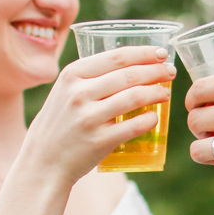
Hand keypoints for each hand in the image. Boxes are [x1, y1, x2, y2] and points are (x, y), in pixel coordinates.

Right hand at [22, 45, 174, 184]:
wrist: (43, 162)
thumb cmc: (60, 123)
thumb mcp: (65, 91)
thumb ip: (90, 77)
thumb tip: (133, 64)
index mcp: (72, 75)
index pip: (117, 56)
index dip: (145, 53)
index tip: (162, 54)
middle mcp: (79, 93)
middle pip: (130, 75)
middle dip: (156, 71)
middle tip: (170, 72)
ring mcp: (89, 118)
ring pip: (135, 97)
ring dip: (157, 93)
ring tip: (165, 93)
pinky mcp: (99, 141)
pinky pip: (135, 125)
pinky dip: (150, 119)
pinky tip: (155, 116)